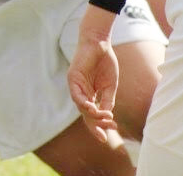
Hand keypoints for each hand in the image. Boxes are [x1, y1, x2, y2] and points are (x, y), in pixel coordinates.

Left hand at [66, 8, 119, 140]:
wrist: (100, 42)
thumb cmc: (105, 61)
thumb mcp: (110, 86)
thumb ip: (107, 100)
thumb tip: (108, 116)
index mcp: (90, 95)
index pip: (93, 115)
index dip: (99, 127)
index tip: (107, 138)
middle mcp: (81, 93)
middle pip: (86, 115)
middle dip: (96, 126)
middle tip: (106, 134)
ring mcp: (76, 86)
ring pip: (82, 107)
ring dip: (93, 115)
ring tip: (106, 118)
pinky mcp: (72, 79)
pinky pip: (76, 95)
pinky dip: (83, 103)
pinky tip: (92, 108)